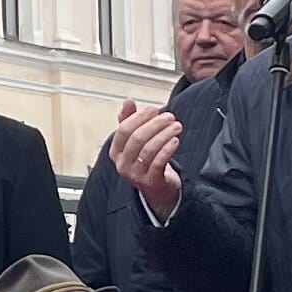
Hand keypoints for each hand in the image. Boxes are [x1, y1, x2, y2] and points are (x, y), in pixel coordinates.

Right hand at [107, 98, 183, 220]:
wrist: (157, 189)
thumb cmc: (145, 161)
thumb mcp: (134, 141)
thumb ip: (129, 120)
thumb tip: (128, 102)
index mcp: (115, 152)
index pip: (124, 129)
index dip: (139, 117)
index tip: (153, 109)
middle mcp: (122, 164)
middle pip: (137, 138)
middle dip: (155, 124)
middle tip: (169, 116)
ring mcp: (135, 174)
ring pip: (149, 149)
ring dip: (165, 134)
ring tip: (176, 126)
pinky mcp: (150, 181)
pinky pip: (159, 161)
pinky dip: (168, 149)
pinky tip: (175, 140)